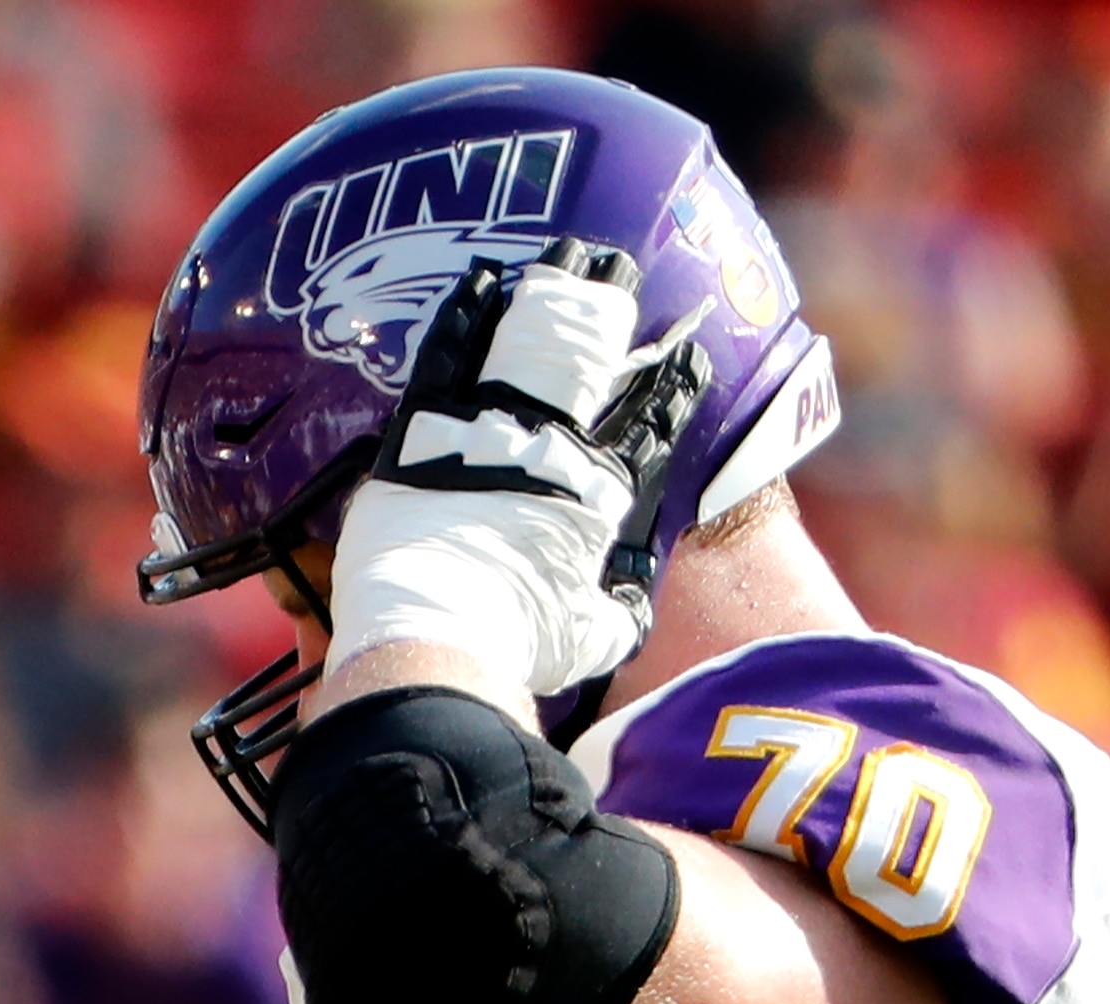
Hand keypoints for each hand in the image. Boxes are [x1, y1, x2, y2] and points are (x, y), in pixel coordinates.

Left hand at [327, 240, 711, 697]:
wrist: (438, 629)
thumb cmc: (516, 642)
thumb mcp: (587, 638)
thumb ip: (616, 617)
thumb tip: (630, 614)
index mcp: (595, 495)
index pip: (648, 426)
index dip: (671, 389)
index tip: (687, 355)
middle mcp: (548, 447)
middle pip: (591, 361)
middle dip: (611, 310)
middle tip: (621, 269)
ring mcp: (485, 429)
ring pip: (526, 341)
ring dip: (550, 293)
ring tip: (567, 255)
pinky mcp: (422, 429)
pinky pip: (448, 355)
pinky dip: (467, 315)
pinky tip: (479, 280)